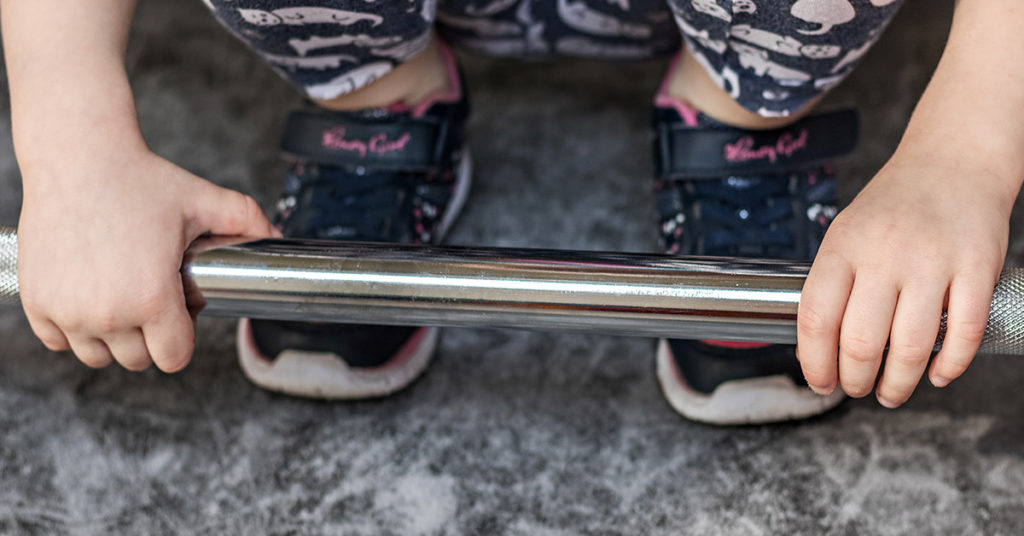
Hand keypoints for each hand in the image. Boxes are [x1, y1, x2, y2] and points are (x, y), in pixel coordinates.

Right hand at [17, 145, 277, 371]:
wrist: (77, 158)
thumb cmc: (138, 180)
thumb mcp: (204, 201)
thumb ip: (247, 221)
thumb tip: (276, 238)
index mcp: (152, 299)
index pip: (174, 358)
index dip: (183, 339)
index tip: (180, 315)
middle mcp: (107, 313)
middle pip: (138, 360)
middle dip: (151, 337)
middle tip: (153, 299)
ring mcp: (68, 311)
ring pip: (98, 356)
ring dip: (113, 338)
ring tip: (122, 300)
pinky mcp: (38, 302)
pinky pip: (59, 341)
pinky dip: (74, 328)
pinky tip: (90, 299)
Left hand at [796, 150, 1013, 406]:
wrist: (953, 160)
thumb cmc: (894, 205)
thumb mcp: (846, 234)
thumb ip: (832, 285)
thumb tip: (817, 350)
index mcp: (843, 246)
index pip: (815, 317)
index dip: (813, 361)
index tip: (819, 381)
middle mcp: (884, 253)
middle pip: (860, 341)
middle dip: (854, 380)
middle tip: (856, 389)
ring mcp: (932, 261)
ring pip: (909, 347)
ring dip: (898, 384)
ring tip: (891, 393)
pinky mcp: (976, 268)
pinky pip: (963, 333)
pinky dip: (949, 366)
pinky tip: (937, 375)